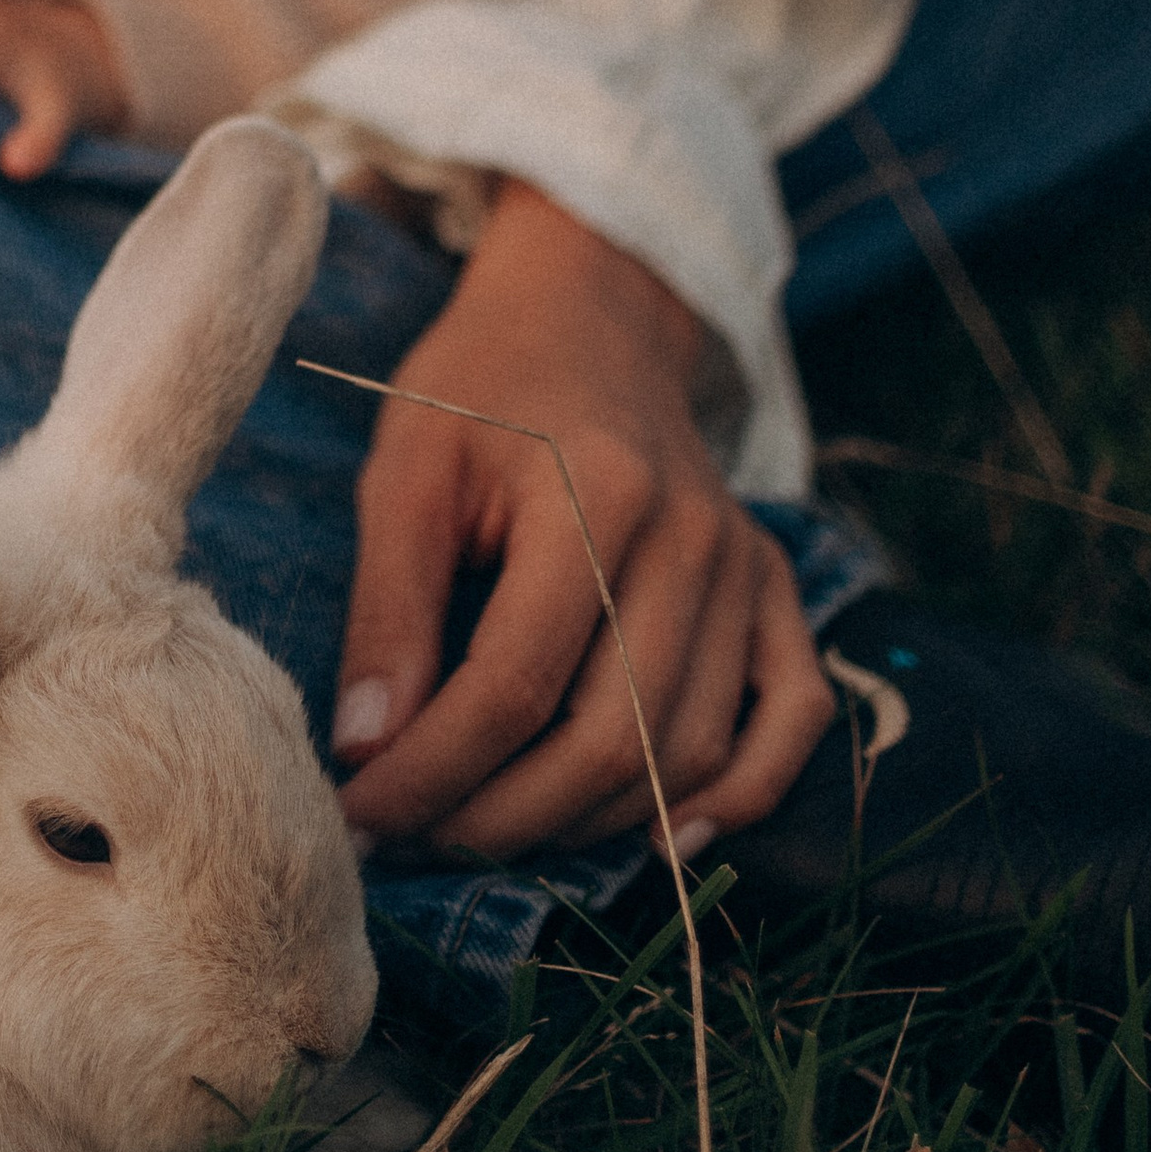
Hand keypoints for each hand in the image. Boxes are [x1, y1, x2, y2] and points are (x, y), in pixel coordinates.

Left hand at [332, 181, 832, 862]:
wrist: (590, 314)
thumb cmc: (482, 386)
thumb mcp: (407, 468)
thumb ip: (389, 607)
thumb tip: (367, 751)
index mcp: (592, 493)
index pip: (513, 682)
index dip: (432, 771)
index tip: (359, 813)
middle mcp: (690, 537)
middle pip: (611, 738)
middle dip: (501, 817)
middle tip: (417, 837)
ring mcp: (746, 565)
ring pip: (690, 751)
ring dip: (590, 822)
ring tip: (492, 831)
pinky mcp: (775, 585)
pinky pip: (790, 717)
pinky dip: (740, 796)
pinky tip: (661, 836)